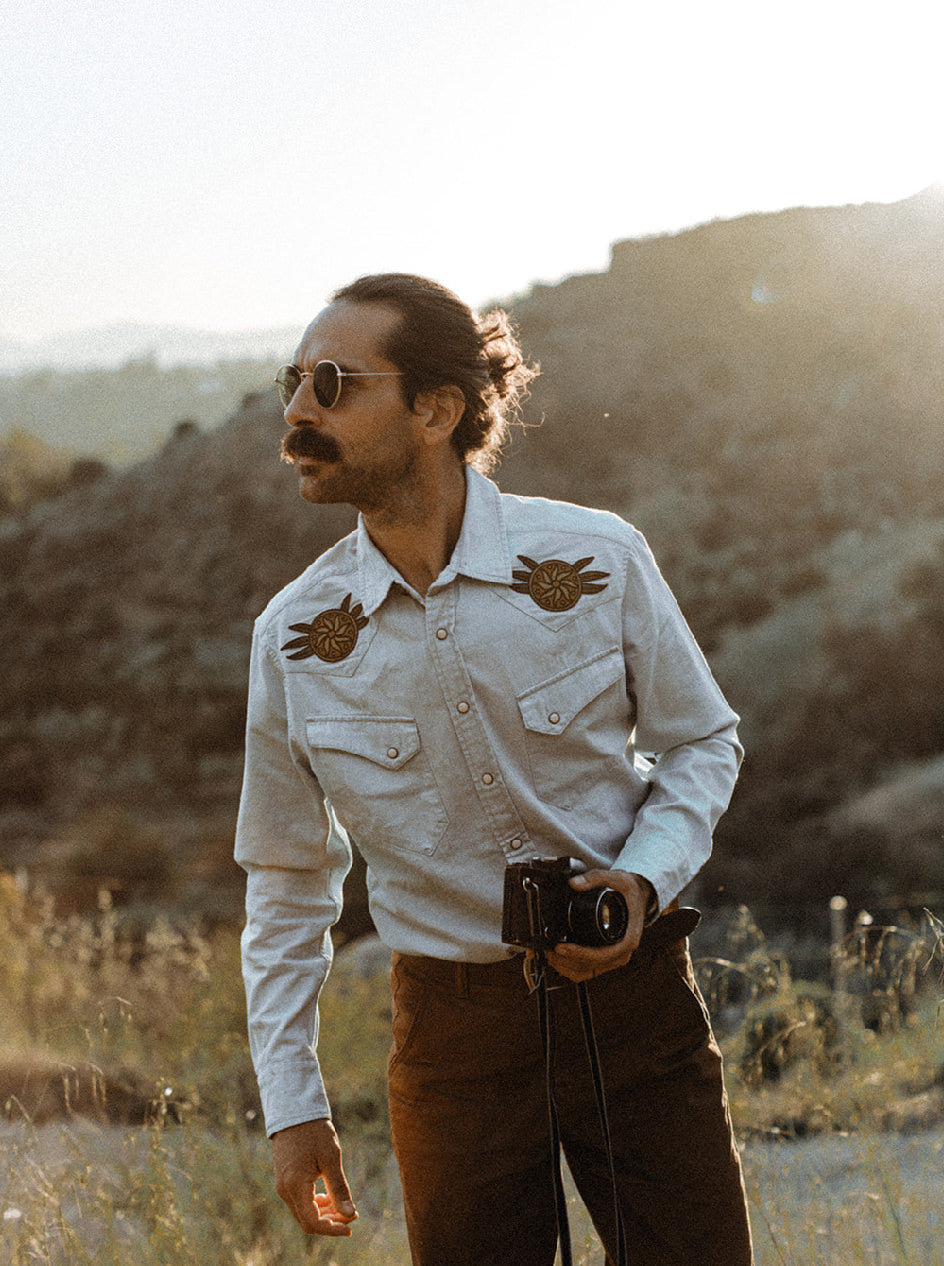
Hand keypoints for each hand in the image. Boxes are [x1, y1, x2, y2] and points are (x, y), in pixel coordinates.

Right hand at [271, 1118, 357, 1235]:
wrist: (294, 1111)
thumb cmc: (314, 1132)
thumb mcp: (331, 1158)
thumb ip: (339, 1188)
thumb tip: (350, 1214)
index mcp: (295, 1186)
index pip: (312, 1223)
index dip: (332, 1229)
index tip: (351, 1226)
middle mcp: (285, 1190)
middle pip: (307, 1221)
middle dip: (330, 1222)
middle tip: (353, 1215)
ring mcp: (282, 1186)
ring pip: (303, 1213)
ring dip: (324, 1214)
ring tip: (344, 1206)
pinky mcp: (284, 1180)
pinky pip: (299, 1201)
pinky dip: (315, 1204)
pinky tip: (329, 1196)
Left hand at [547, 870, 652, 983]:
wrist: (639, 897)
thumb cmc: (632, 892)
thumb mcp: (619, 879)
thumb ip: (596, 878)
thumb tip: (574, 883)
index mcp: (627, 939)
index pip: (603, 955)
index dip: (580, 954)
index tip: (562, 947)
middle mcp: (621, 953)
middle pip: (591, 966)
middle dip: (566, 961)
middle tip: (548, 949)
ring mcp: (614, 958)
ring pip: (587, 972)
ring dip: (566, 967)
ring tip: (548, 954)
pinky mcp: (606, 958)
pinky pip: (588, 970)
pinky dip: (571, 968)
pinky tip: (558, 959)